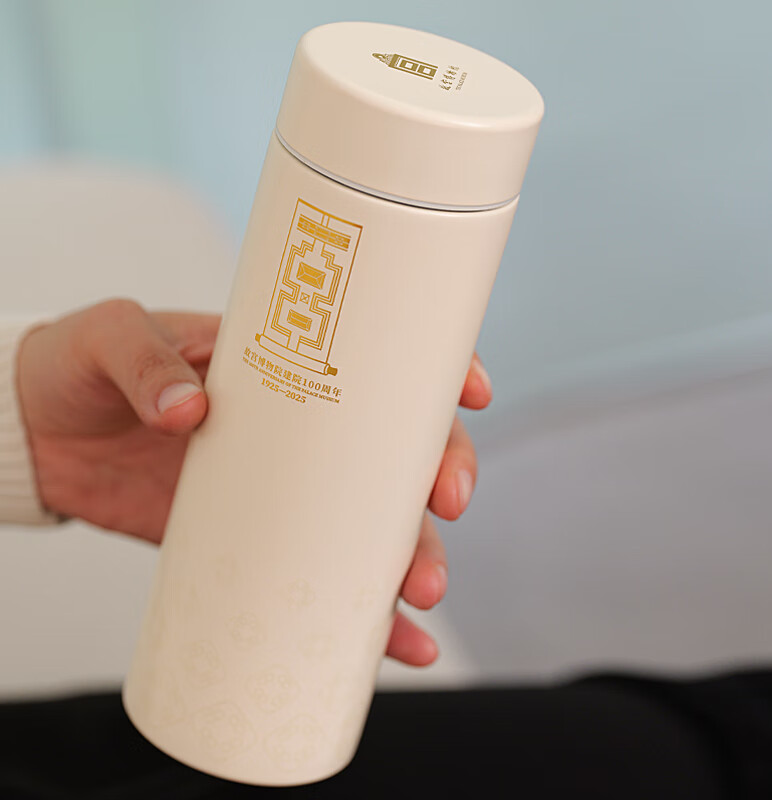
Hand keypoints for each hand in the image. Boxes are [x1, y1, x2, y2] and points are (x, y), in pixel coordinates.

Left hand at [16, 299, 492, 665]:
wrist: (42, 433)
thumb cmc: (86, 367)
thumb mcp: (110, 338)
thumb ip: (143, 362)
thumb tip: (190, 409)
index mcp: (286, 366)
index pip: (380, 363)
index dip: (436, 377)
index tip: (470, 395)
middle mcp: (303, 432)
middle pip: (398, 455)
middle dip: (438, 482)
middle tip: (443, 509)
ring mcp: (286, 493)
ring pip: (377, 528)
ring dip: (415, 558)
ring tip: (422, 592)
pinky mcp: (258, 544)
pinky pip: (325, 583)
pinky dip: (368, 619)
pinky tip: (400, 645)